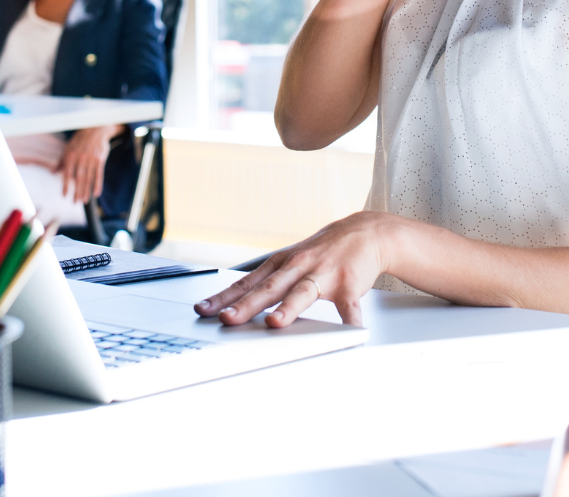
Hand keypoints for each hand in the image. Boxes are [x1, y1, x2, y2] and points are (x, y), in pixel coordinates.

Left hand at [58, 124, 117, 203]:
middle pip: (79, 178)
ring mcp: (91, 158)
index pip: (67, 173)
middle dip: (77, 191)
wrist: (95, 129)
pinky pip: (99, 174)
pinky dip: (98, 184)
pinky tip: (96, 193)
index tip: (65, 196)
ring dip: (87, 190)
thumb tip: (52, 173)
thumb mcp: (68, 148)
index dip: (66, 185)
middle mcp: (81, 157)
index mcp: (71, 155)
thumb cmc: (79, 141)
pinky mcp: (100, 159)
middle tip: (75, 202)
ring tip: (84, 201)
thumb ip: (61, 162)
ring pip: (89, 178)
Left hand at [193, 211, 394, 326]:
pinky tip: (346, 335)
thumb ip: (266, 282)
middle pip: (268, 288)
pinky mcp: (350, 285)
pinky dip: (348, 322)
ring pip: (303, 293)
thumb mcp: (290, 260)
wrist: (365, 232)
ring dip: (288, 308)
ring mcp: (324, 275)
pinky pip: (348, 307)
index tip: (203, 310)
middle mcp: (299, 267)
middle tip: (227, 319)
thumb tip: (233, 302)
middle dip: (246, 305)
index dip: (224, 297)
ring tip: (275, 322)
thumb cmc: (321, 252)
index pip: (246, 283)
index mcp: (281, 264)